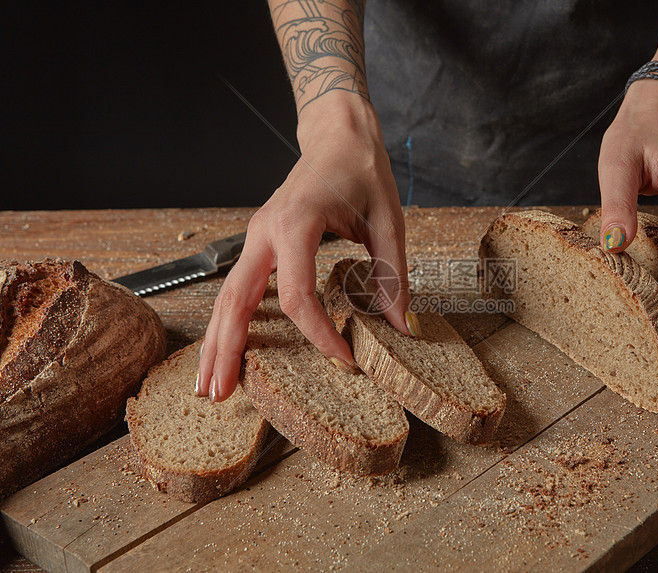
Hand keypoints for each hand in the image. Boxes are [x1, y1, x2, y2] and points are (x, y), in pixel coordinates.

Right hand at [197, 93, 413, 401]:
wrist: (338, 135)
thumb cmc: (362, 171)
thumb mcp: (389, 220)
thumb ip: (393, 274)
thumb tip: (400, 327)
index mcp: (296, 223)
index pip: (298, 296)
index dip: (320, 335)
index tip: (346, 361)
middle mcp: (265, 231)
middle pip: (237, 300)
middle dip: (229, 349)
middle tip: (221, 395)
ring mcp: (256, 236)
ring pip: (226, 296)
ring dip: (217, 341)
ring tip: (210, 385)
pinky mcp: (259, 243)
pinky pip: (236, 288)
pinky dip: (228, 322)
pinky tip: (226, 349)